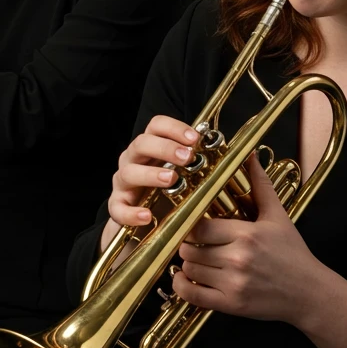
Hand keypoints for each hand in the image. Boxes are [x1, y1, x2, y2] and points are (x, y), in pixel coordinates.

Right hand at [102, 115, 200, 247]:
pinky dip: (131, 212)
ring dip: (150, 174)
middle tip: (187, 157)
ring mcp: (123, 183)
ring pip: (128, 173)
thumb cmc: (168, 192)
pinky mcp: (117, 206)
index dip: (174, 128)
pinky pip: (118, 208)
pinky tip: (147, 216)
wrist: (147, 221)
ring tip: (171, 179)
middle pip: (141, 143)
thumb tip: (229, 151)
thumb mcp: (183, 174)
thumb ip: (198, 163)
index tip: (195, 138)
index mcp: (150, 147)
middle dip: (165, 148)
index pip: (156, 126)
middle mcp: (133, 160)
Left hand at [171, 153, 321, 324]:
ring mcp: (234, 283)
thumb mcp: (278, 217)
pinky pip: (192, 295)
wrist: (311, 294)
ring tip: (198, 260)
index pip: (199, 226)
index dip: (190, 225)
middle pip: (189, 247)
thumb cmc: (293, 254)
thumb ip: (260, 186)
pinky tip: (186, 279)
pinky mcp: (232, 304)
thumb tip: (250, 156)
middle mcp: (238, 258)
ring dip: (188, 264)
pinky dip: (183, 287)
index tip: (193, 225)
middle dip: (188, 245)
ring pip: (189, 268)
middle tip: (196, 244)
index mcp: (246, 234)